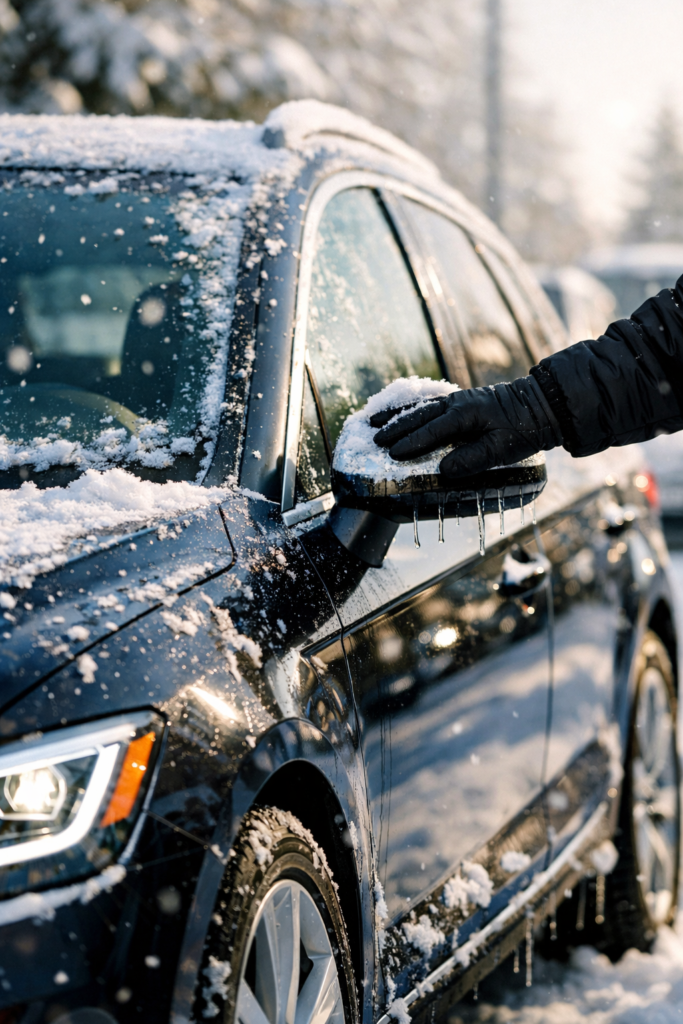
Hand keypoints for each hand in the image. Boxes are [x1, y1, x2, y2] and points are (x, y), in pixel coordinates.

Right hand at [371, 378, 558, 478]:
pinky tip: (399, 414)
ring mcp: (458, 400)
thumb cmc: (524, 430)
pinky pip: (428, 404)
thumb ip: (473, 460)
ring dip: (397, 416)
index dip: (411, 443)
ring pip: (420, 407)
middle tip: (375, 440)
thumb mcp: (502, 450)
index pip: (432, 430)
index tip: (393, 454)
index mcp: (466, 414)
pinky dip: (410, 410)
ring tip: (374, 422)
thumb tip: (445, 471)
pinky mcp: (460, 402)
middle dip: (395, 428)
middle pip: (419, 416)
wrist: (542, 406)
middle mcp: (457, 403)